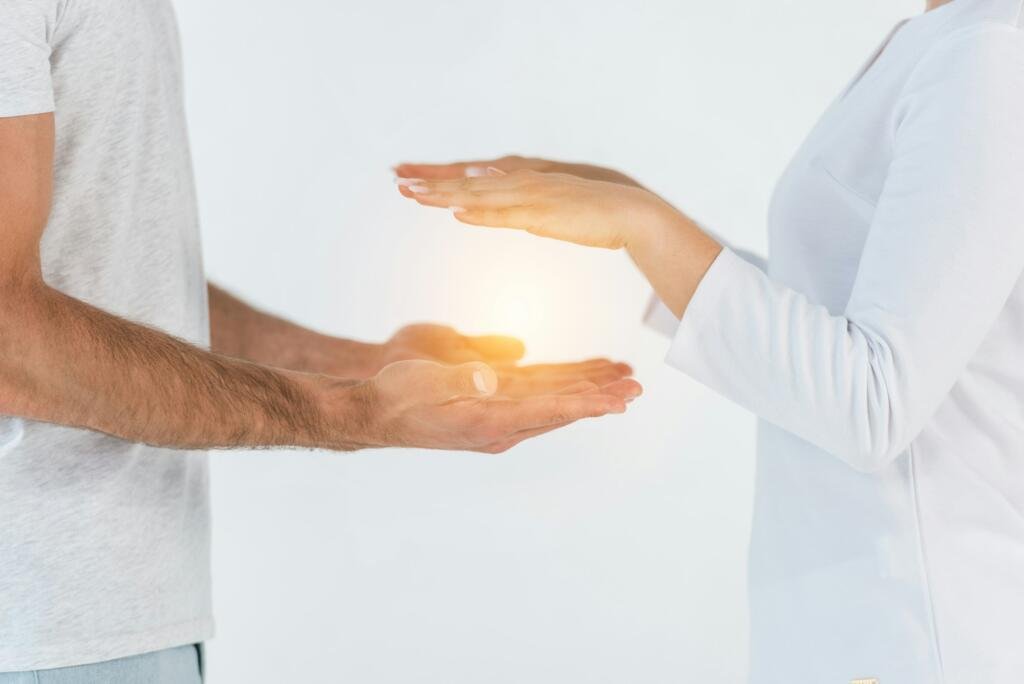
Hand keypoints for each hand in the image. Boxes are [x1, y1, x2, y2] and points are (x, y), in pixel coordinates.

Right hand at [374, 323, 632, 396]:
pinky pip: (536, 396)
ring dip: (587, 391)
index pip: (548, 411)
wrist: (373, 412)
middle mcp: (499, 425)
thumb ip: (461, 379)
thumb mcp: (423, 381)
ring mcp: (497, 418)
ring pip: (552, 401)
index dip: (585, 404)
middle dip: (600, 398)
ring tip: (621, 382)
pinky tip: (581, 379)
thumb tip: (492, 379)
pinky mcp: (491, 406)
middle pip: (561, 409)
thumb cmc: (394, 396)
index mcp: (487, 421)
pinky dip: (563, 386)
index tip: (617, 400)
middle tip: (635, 388)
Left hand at [394, 170, 722, 316]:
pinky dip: (483, 211)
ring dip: (446, 192)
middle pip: (467, 179)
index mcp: (520, 178)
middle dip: (430, 179)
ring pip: (480, 192)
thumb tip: (469, 207)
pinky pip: (508, 213)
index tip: (408, 177)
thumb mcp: (540, 208)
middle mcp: (522, 180)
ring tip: (413, 192)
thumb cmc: (589, 213)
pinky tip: (459, 211)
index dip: (437, 175)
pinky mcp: (545, 213)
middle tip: (396, 179)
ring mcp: (533, 195)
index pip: (469, 175)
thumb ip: (506, 206)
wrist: (629, 215)